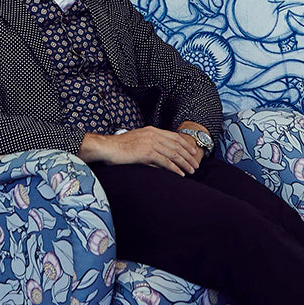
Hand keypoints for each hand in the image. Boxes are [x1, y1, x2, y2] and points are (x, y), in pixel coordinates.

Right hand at [80, 126, 203, 175]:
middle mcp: (153, 135)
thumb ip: (149, 145)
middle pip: (177, 145)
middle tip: (196, 164)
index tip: (193, 152)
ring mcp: (150, 143)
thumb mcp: (137, 141)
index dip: (185, 144)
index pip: (174, 136)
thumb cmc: (119, 147)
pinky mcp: (147, 153)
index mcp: (151, 130)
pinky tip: (181, 174)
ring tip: (192, 170)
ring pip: (174, 154)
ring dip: (185, 163)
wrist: (107, 147)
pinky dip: (175, 168)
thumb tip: (159, 156)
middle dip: (188, 155)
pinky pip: (165, 162)